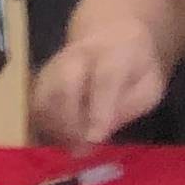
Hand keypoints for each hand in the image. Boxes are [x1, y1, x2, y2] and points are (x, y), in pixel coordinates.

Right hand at [28, 26, 163, 147]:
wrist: (109, 34)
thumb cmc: (134, 66)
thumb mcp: (149, 85)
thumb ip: (132, 105)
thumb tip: (102, 131)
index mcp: (114, 53)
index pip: (104, 79)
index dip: (98, 111)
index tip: (95, 139)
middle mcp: (79, 56)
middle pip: (66, 85)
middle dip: (71, 122)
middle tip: (82, 150)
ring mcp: (55, 66)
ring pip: (44, 98)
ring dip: (56, 129)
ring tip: (73, 148)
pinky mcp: (40, 79)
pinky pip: (35, 107)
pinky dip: (44, 128)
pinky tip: (62, 141)